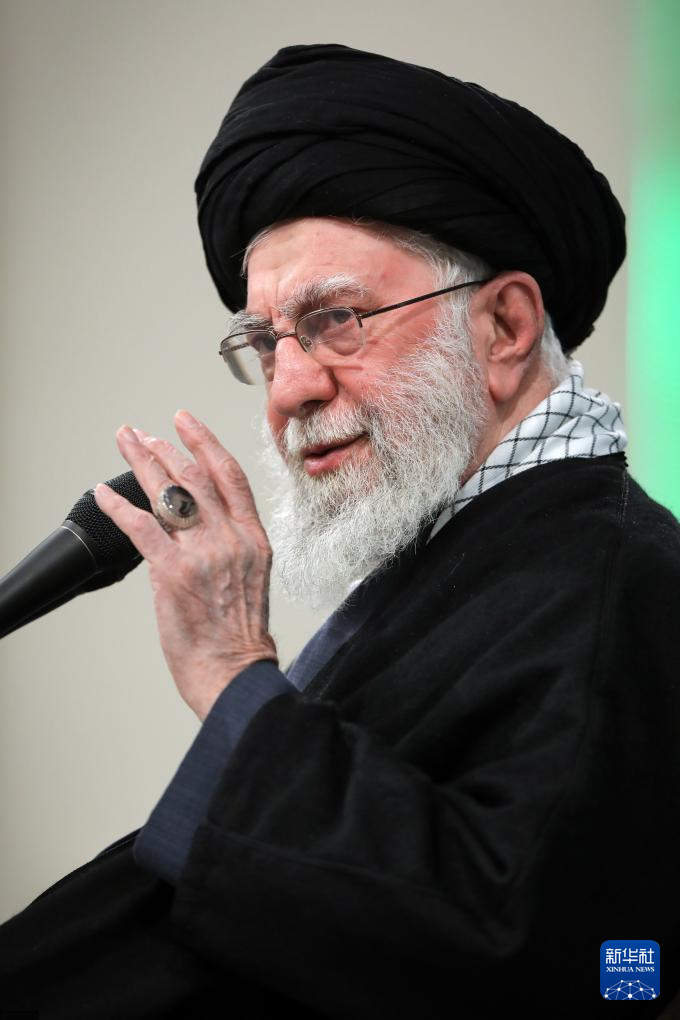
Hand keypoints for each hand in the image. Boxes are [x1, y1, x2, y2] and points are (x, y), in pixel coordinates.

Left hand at [94, 410, 277, 720]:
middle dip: (164, 448)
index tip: (186, 423)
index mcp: (253, 538)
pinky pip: (141, 528)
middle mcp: (230, 539)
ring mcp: (203, 554)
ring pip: (169, 493)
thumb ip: (225, 546)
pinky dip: (118, 507)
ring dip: (142, 463)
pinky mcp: (173, 573)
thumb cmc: (239, 635)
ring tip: (126, 444)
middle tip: (143, 434)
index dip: (205, 442)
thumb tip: (188, 527)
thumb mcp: (248, 578)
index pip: (230, 476)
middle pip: (194, 477)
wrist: (235, 671)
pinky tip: (103, 494)